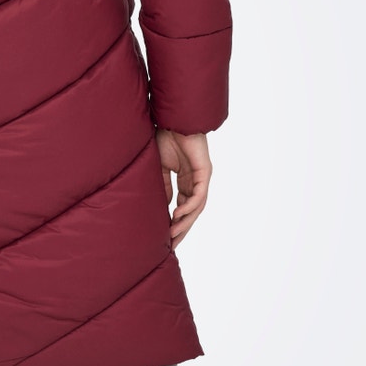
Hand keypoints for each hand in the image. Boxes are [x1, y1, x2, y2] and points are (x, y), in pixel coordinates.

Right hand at [156, 128, 211, 247]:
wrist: (173, 120)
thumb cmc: (166, 138)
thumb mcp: (160, 169)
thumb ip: (162, 187)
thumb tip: (162, 207)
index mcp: (186, 181)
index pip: (183, 207)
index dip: (175, 223)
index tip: (165, 237)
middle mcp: (196, 182)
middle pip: (192, 212)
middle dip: (182, 229)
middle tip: (172, 245)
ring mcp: (202, 178)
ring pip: (196, 207)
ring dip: (186, 222)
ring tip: (174, 234)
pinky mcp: (204, 172)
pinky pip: (198, 195)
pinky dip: (189, 206)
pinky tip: (177, 215)